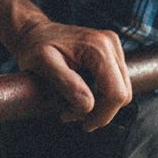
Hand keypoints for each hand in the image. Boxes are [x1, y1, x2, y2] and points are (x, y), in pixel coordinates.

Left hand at [2, 19, 131, 131]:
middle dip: (100, 111)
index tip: (85, 124)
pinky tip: (80, 96)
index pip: (116, 92)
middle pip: (122, 93)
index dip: (103, 115)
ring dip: (100, 105)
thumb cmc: (36, 46)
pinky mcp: (112, 54)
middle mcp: (110, 44)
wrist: (35, 32)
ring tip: (72, 106)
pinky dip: (100, 96)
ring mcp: (113, 48)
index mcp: (98, 47)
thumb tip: (88, 106)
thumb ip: (67, 84)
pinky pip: (116, 84)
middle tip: (71, 114)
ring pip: (121, 90)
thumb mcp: (44, 64)